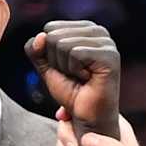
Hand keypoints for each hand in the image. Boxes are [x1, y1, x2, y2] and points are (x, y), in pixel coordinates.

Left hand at [27, 21, 120, 139]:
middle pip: (54, 35)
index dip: (49, 53)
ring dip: (65, 67)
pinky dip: (74, 70)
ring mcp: (106, 42)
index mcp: (86, 29)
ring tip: (81, 77)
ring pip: (62, 43)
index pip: (50, 28)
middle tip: (74, 75)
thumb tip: (41, 36)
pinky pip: (75, 53)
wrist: (87, 116)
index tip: (67, 68)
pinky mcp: (109, 55)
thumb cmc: (71, 91)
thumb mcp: (47, 67)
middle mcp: (99, 31)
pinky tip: (88, 78)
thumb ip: (36, 50)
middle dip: (56, 61)